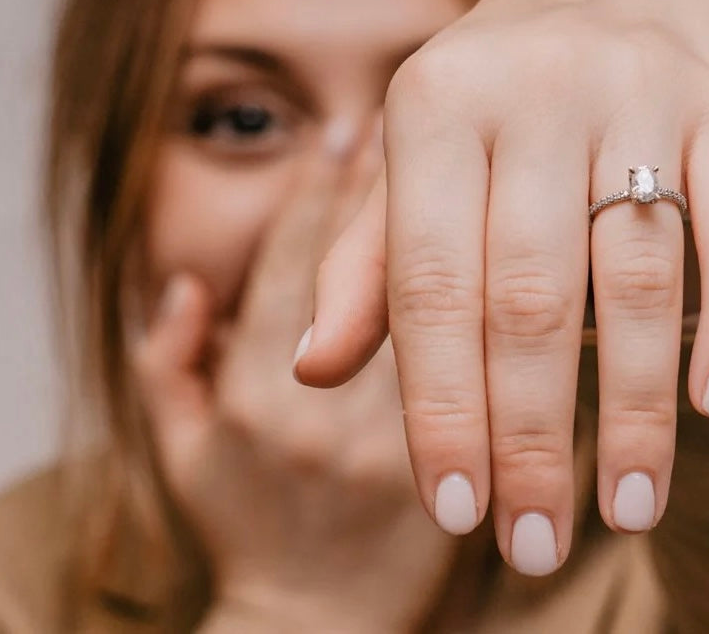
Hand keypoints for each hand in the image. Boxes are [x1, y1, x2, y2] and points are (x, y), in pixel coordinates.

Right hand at [134, 117, 454, 630]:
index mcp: (249, 392)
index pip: (291, 265)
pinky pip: (474, 379)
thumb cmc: (248, 526)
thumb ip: (168, 366)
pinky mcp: (447, 470)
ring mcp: (386, 440)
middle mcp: (318, 411)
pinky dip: (500, 320)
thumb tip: (185, 286)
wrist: (320, 621)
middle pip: (367, 277)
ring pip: (432, 318)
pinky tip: (539, 265)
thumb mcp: (184, 453)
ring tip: (498, 165)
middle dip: (394, 199)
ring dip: (464, 241)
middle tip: (435, 124)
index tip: (353, 131)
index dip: (319, 198)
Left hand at [296, 0, 708, 574]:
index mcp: (434, 104)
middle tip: (535, 546)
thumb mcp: (419, 157)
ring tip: (630, 510)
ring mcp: (635, 88)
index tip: (458, 512)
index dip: (441, 407)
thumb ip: (368, 261)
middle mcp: (530, 89)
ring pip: (635, 276)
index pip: (430, 284)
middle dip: (533, 437)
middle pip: (529, 297)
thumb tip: (309, 372)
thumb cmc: (502, 99)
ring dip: (635, 409)